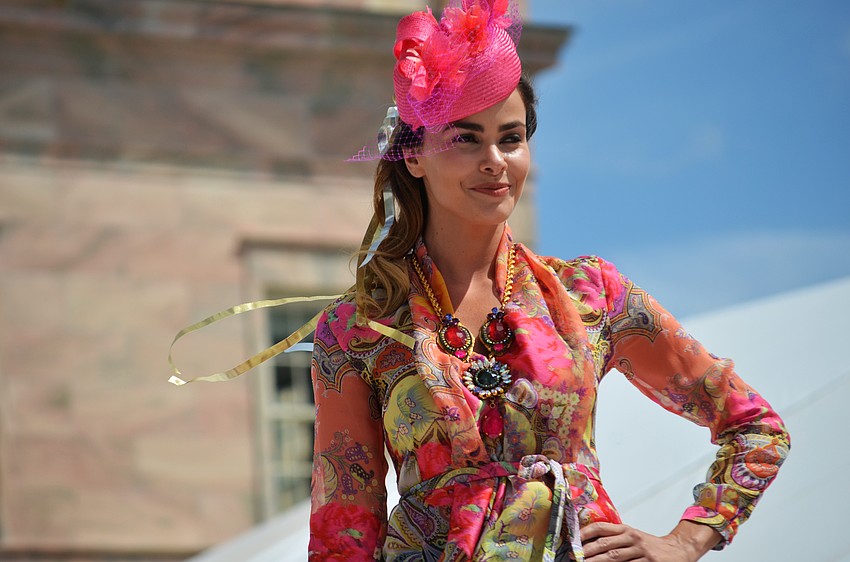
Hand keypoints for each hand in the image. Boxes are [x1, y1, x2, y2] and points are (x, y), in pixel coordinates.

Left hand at [580, 521, 720, 561]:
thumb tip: (590, 542)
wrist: (678, 549)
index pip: (602, 528)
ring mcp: (641, 552)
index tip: (574, 539)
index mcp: (626, 529)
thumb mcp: (633, 535)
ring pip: (615, 558)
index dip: (586, 532)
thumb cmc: (650, 544)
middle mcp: (633, 538)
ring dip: (599, 561)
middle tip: (576, 556)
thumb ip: (615, 537)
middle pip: (606, 544)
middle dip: (589, 551)